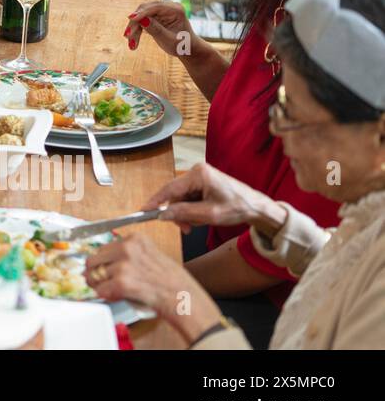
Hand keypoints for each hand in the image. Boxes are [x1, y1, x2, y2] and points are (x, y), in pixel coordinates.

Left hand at [85, 234, 221, 342]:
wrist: (185, 298)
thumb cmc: (173, 281)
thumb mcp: (151, 255)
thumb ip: (130, 254)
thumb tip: (106, 261)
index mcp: (135, 239)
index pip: (104, 247)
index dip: (104, 262)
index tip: (104, 269)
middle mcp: (128, 248)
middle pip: (94, 259)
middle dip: (96, 272)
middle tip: (101, 282)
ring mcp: (123, 265)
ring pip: (95, 275)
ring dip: (101, 285)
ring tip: (114, 291)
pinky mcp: (121, 282)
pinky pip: (100, 290)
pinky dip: (105, 296)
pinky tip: (116, 297)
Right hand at [123, 0, 197, 57]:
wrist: (187, 48)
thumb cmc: (182, 45)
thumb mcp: (169, 40)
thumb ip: (155, 29)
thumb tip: (141, 20)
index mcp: (176, 9)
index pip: (155, 7)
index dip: (142, 13)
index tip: (130, 19)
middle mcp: (168, 6)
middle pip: (145, 10)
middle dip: (135, 23)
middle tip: (127, 37)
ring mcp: (161, 10)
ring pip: (140, 15)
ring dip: (134, 28)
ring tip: (131, 44)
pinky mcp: (155, 15)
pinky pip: (141, 20)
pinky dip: (136, 29)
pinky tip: (133, 40)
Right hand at [145, 162, 287, 234]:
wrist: (257, 207)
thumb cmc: (237, 208)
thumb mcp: (209, 214)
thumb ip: (183, 213)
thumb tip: (162, 214)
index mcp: (199, 174)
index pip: (170, 188)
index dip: (156, 201)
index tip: (144, 210)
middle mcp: (197, 171)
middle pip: (175, 194)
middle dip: (178, 212)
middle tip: (185, 229)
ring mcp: (200, 176)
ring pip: (181, 197)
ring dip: (185, 213)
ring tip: (196, 225)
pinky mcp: (203, 182)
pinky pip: (189, 197)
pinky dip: (191, 209)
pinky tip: (200, 217)